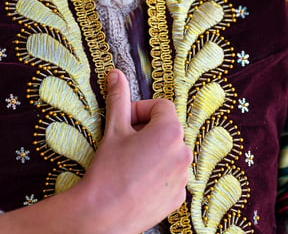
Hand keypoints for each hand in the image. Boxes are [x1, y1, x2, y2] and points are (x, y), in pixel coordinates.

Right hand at [0, 69, 191, 233]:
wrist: (103, 215)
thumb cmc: (108, 170)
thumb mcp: (113, 129)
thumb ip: (118, 98)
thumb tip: (116, 73)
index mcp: (170, 131)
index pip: (161, 106)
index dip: (140, 111)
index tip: (124, 122)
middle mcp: (184, 153)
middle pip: (166, 129)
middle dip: (146, 131)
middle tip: (124, 143)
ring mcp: (183, 177)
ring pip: (169, 153)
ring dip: (152, 152)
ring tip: (129, 164)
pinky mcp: (178, 198)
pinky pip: (171, 176)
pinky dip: (156, 174)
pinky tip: (137, 181)